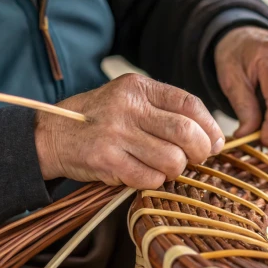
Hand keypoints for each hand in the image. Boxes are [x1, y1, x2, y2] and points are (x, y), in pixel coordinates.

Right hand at [34, 73, 224, 188]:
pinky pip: (150, 179)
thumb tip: (210, 135)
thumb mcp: (129, 100)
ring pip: (172, 160)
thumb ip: (164, 110)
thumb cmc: (100, 120)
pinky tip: (144, 174)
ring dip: (176, 170)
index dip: (210, 126)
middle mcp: (127, 107)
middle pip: (186, 133)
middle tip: (196, 159)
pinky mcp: (106, 160)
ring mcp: (116, 134)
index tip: (216, 142)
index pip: (189, 104)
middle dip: (200, 151)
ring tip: (165, 167)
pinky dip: (155, 181)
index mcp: (138, 87)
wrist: (52, 135)